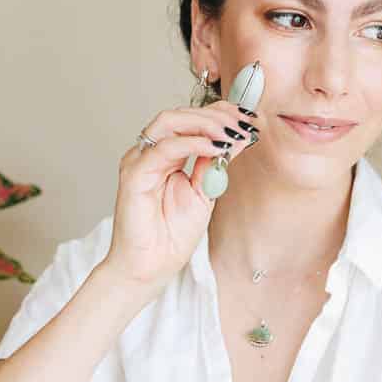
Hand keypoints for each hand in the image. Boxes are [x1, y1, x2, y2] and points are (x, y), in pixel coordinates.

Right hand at [102, 99, 259, 290]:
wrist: (152, 267)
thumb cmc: (171, 235)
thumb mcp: (204, 193)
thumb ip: (214, 164)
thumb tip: (237, 137)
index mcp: (165, 155)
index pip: (190, 121)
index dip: (219, 114)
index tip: (247, 117)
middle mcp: (150, 153)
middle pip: (180, 115)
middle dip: (216, 115)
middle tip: (243, 123)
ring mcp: (139, 161)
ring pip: (169, 123)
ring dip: (205, 124)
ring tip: (231, 133)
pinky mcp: (134, 175)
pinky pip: (164, 149)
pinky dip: (192, 143)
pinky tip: (215, 148)